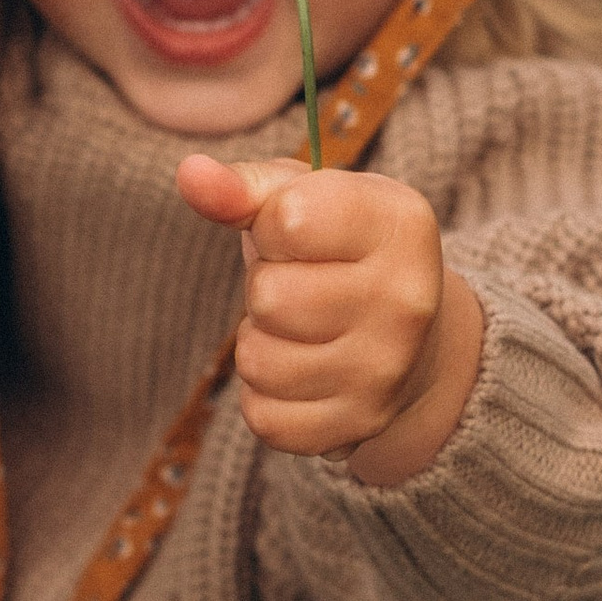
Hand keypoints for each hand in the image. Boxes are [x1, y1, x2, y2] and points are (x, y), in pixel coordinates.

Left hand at [177, 155, 484, 488]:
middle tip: (304, 287)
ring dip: (262, 343)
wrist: (411, 343)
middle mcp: (407, 303)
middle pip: (269, 297)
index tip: (302, 232)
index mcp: (401, 226)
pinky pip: (263, 416)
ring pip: (258, 361)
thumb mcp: (307, 200)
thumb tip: (190, 174)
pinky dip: (267, 395)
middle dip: (266, 288)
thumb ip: (245, 187)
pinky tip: (305, 372)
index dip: (273, 225)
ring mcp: (385, 373)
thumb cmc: (341, 253)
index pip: (288, 218)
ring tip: (303, 330)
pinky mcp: (356, 426)